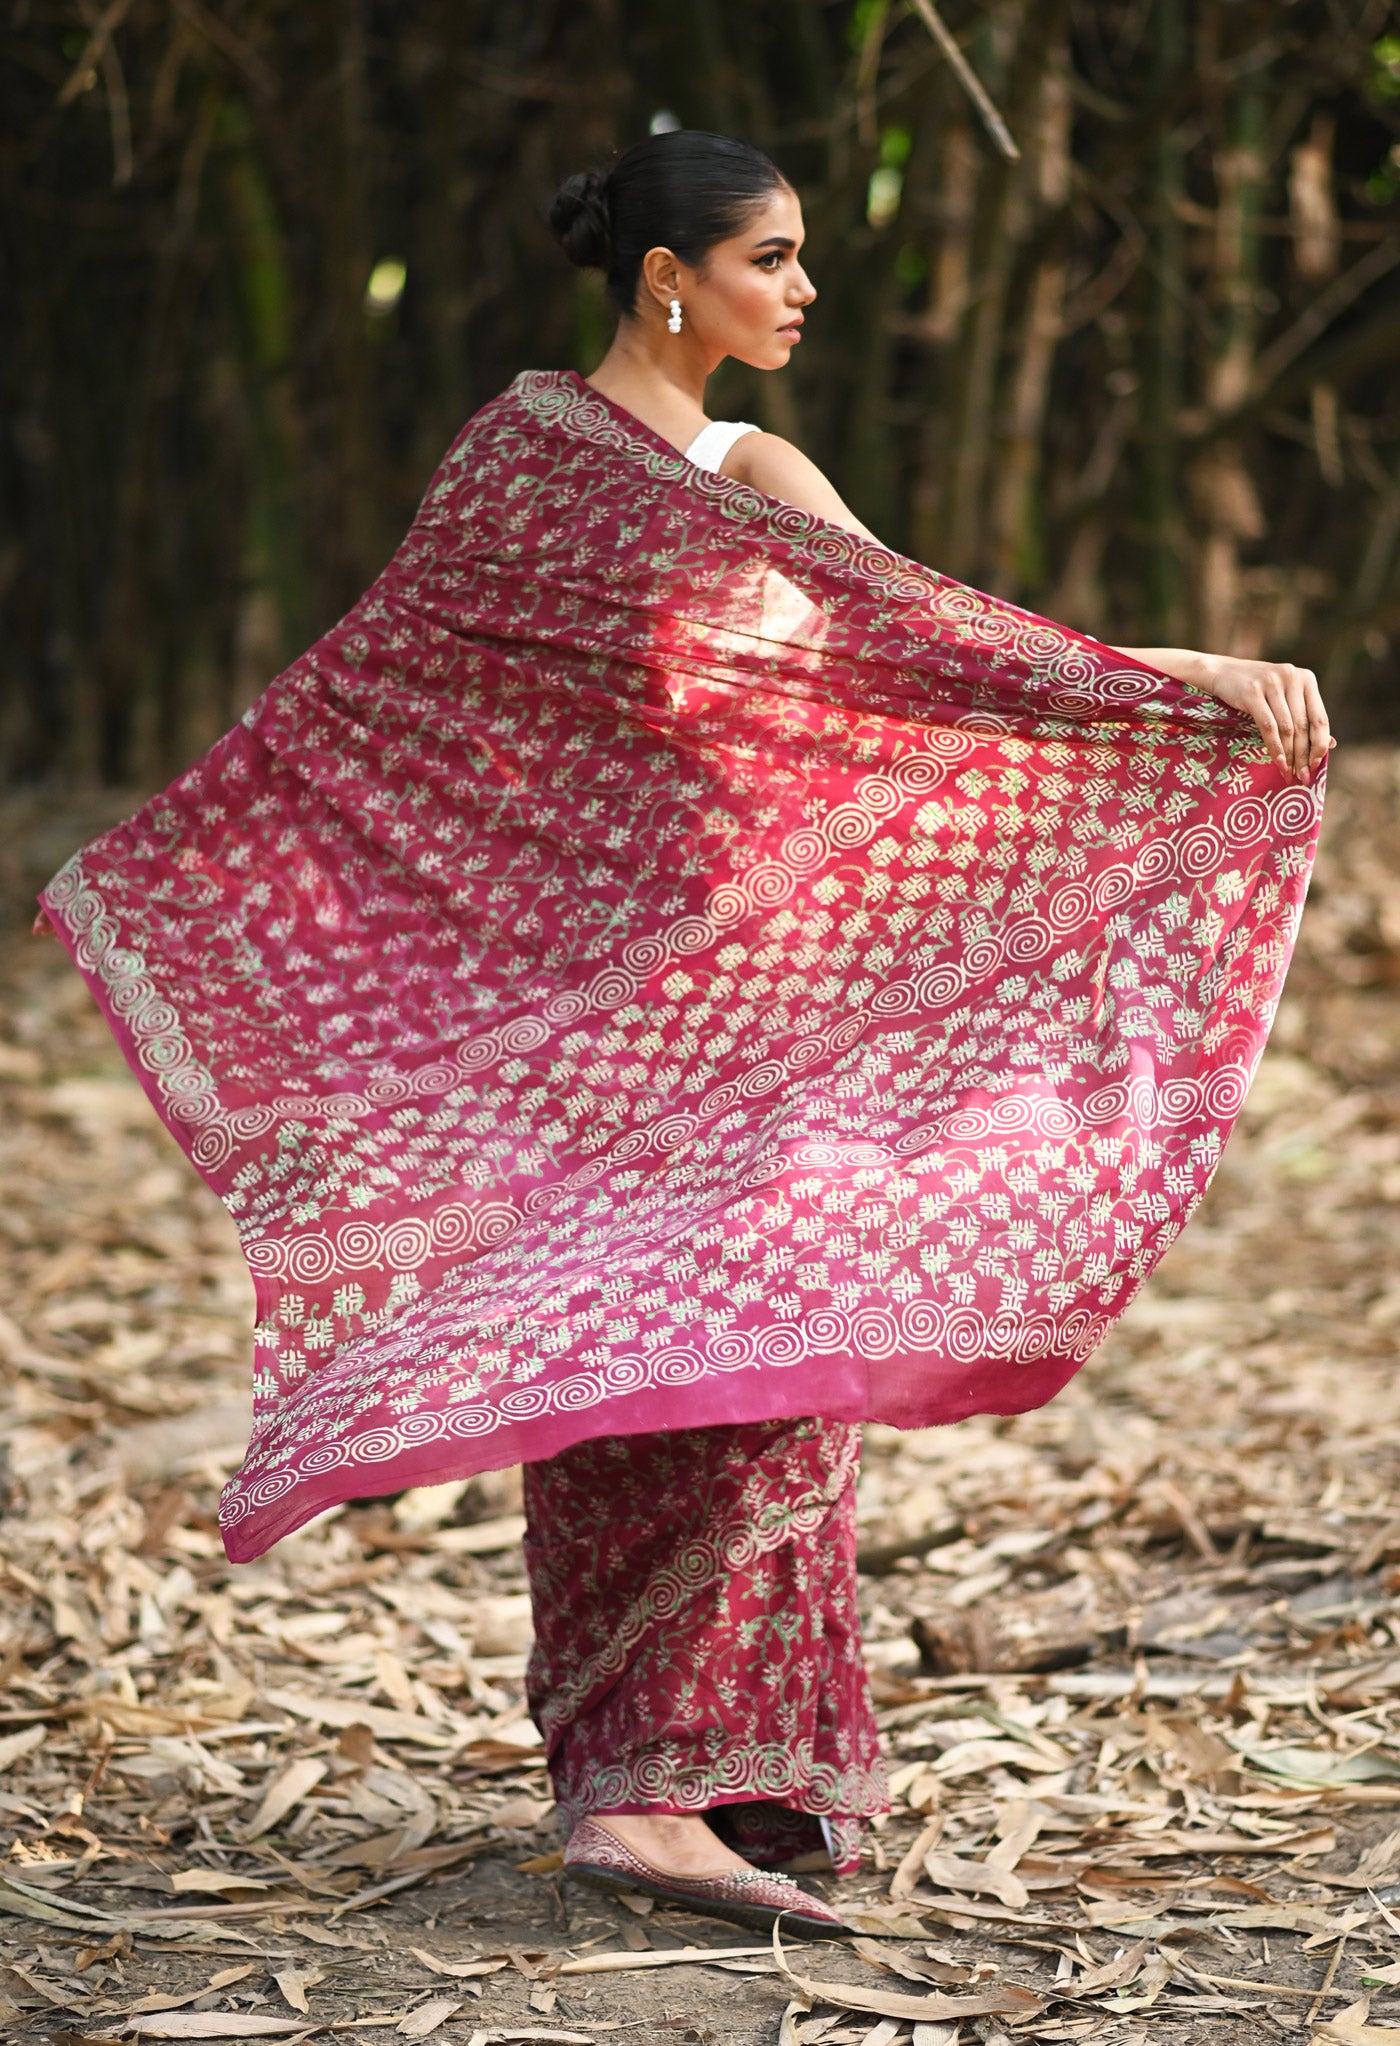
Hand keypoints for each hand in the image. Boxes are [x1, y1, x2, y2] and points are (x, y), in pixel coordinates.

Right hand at [1192, 654, 1331, 783]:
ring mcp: (1272, 683)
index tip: (1317, 765)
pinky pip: (1268, 726)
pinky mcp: (1252, 692)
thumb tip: (1331, 744)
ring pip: (1286, 728)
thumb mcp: (1285, 698)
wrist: (1223, 672)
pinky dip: (1274, 747)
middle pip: (1303, 725)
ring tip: (1289, 773)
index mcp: (1307, 679)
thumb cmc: (1258, 689)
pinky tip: (1278, 762)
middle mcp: (1292, 678)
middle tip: (1302, 776)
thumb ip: (1305, 716)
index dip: (1320, 744)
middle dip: (1304, 755)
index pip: (1319, 717)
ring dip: (1290, 755)